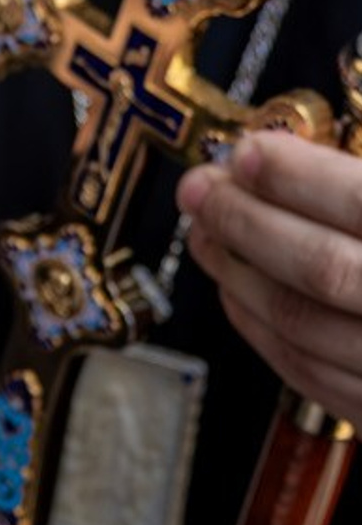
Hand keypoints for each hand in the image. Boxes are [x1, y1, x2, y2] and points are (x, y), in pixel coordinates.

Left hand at [178, 132, 361, 416]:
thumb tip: (293, 146)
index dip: (296, 174)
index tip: (247, 148)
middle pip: (323, 268)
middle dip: (245, 221)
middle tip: (201, 186)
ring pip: (305, 327)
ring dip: (238, 274)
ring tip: (206, 231)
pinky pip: (315, 379)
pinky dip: (262, 332)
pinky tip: (238, 291)